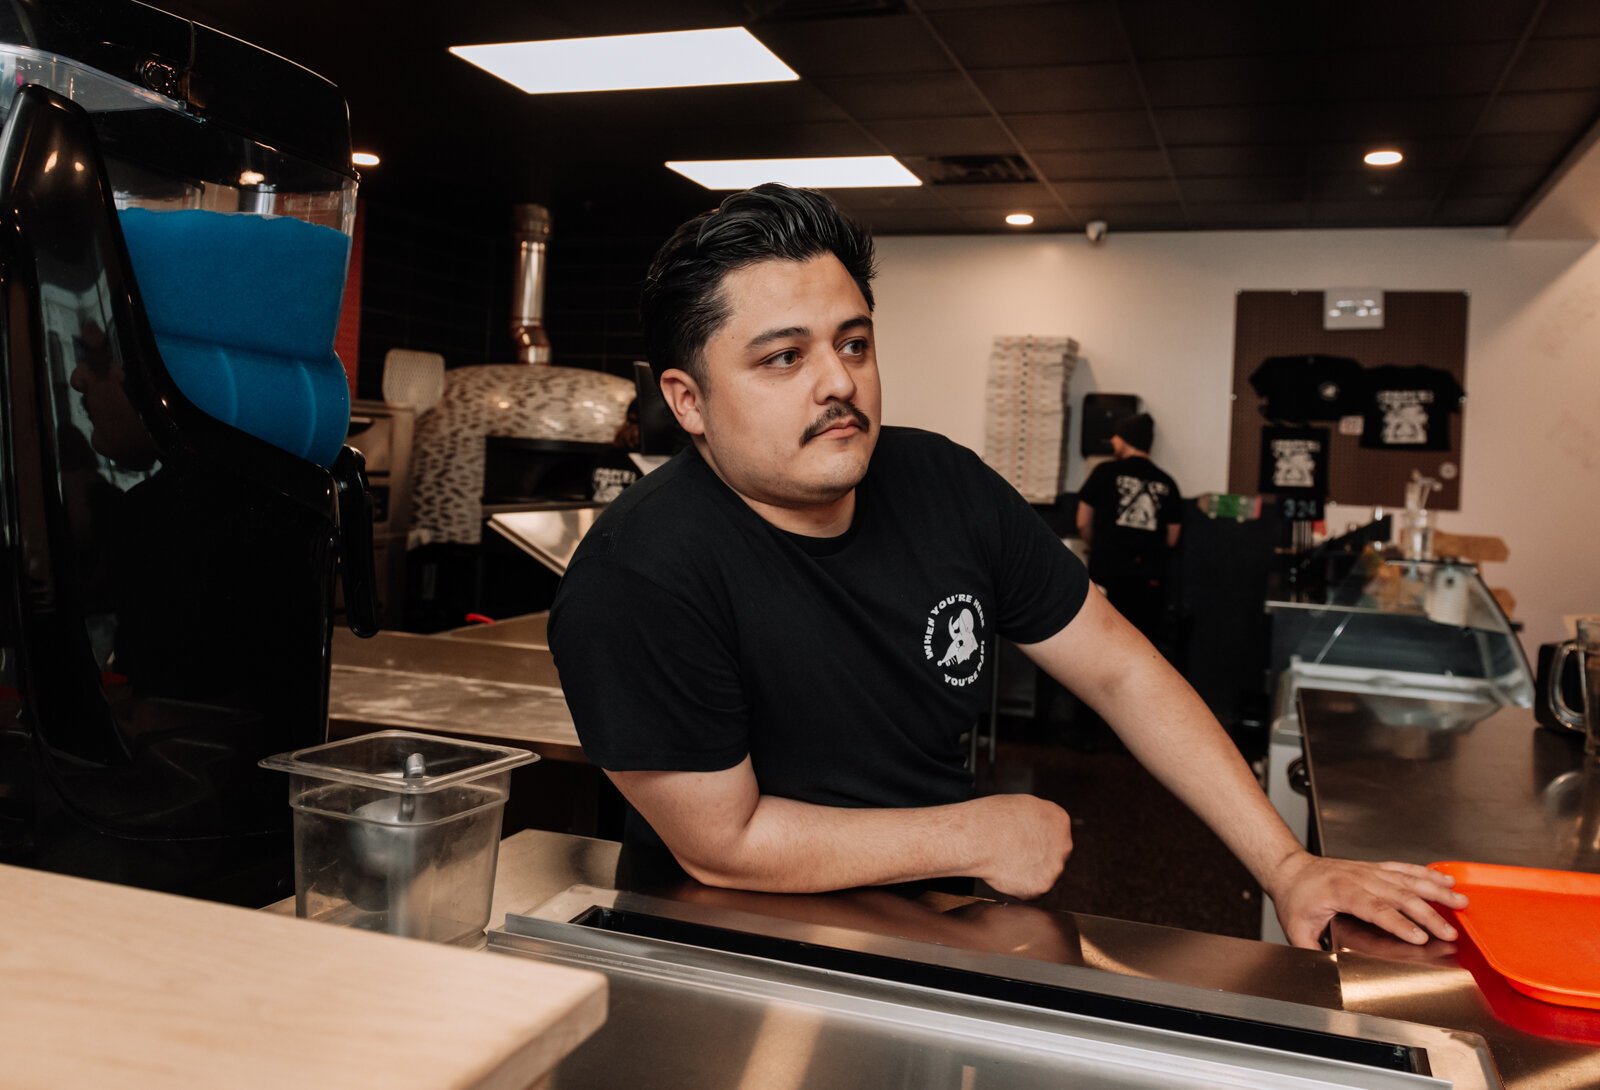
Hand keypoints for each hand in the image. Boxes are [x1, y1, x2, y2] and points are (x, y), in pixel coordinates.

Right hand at [969, 794, 1072, 899]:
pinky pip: (1032, 891)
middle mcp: (1064, 844)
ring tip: (1007, 863)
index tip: (1024, 841)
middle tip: (1015, 855)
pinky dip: (1020, 887)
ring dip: (1029, 873)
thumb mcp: (1022, 804)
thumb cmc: (993, 818)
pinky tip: (1006, 873)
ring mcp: (1055, 868)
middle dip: (1038, 858)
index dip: (1037, 838)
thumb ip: (1037, 818)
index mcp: (1059, 819)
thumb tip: (1036, 828)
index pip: (1056, 833)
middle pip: (1055, 856)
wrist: (981, 838)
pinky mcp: (1042, 886)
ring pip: (1044, 875)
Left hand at [1266, 851, 1466, 948]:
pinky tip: (1446, 881)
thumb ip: (1310, 950)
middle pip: (1399, 895)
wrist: (1290, 869)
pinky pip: (1405, 869)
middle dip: (1428, 914)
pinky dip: (1427, 874)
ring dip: (1436, 891)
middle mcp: (1358, 878)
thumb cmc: (1294, 898)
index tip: (1420, 937)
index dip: (1399, 923)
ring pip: (1408, 879)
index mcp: (1340, 891)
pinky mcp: (1375, 868)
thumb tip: (1325, 970)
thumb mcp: (1295, 928)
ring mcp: (1369, 871)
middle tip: (1450, 931)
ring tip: (1461, 902)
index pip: (1375, 908)